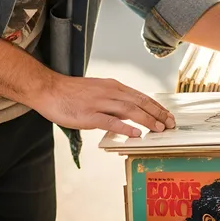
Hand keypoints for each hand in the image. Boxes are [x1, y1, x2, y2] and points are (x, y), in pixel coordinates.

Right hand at [33, 74, 174, 138]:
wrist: (49, 89)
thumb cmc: (71, 93)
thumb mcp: (98, 92)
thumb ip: (114, 102)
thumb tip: (130, 114)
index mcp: (113, 87)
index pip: (140, 96)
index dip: (156, 106)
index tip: (168, 115)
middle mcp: (110, 92)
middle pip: (140, 102)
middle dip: (157, 113)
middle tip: (170, 124)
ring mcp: (100, 103)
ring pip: (130, 110)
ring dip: (147, 119)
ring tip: (159, 129)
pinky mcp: (89, 114)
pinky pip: (110, 121)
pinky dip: (125, 127)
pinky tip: (136, 133)